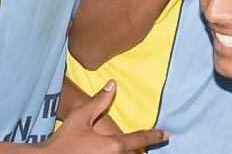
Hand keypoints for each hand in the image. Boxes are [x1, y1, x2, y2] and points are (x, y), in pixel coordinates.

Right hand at [45, 81, 167, 151]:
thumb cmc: (65, 140)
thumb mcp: (81, 117)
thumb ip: (99, 101)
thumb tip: (112, 85)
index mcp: (113, 145)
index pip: (139, 139)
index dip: (154, 136)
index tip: (166, 134)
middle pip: (134, 153)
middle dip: (140, 148)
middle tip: (149, 141)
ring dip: (129, 151)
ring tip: (134, 147)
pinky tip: (109, 150)